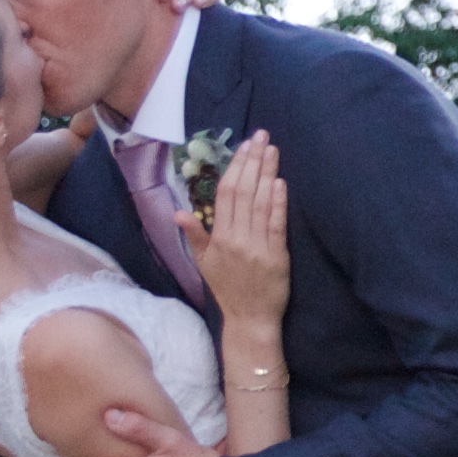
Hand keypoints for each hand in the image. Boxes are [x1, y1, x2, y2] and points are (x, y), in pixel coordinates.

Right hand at [197, 131, 293, 329]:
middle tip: (261, 137)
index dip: (234, 168)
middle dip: (252, 161)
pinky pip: (276, 224)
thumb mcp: (203, 264)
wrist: (249, 319)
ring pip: (260, 203)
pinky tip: (279, 182)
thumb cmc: (227, 289)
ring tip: (272, 150)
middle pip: (242, 192)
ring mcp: (256, 247)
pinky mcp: (277, 256)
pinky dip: (277, 202)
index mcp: (217, 238)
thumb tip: (178, 212)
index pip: (224, 195)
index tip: (243, 147)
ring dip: (266, 173)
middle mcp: (235, 239)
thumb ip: (195, 235)